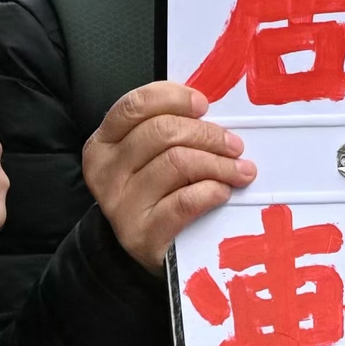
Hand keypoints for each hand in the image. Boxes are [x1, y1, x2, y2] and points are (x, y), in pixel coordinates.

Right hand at [83, 82, 254, 270]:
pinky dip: (212, 191)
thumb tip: (208, 108)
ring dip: (219, 164)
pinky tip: (223, 191)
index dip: (174, 98)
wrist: (147, 248)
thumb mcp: (152, 156)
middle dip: (207, 134)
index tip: (203, 105)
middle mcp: (105, 171)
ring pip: (177, 163)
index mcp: (104, 143)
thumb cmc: (158, 192)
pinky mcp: (141, 234)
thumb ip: (170, 127)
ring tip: (240, 170)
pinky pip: (185, 200)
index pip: (135, 105)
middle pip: (162, 132)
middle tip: (235, 145)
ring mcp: (119, 204)